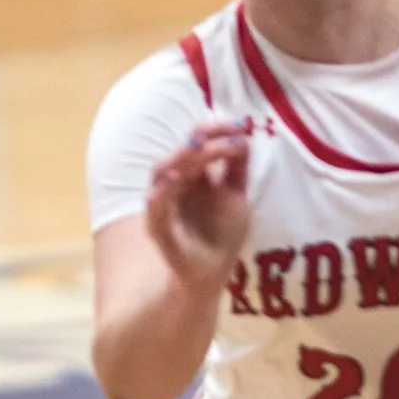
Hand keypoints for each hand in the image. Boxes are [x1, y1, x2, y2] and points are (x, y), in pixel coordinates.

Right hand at [144, 120, 254, 282]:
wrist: (212, 273)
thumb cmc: (221, 234)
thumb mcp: (236, 196)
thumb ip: (237, 167)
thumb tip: (243, 136)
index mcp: (192, 175)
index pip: (198, 144)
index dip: (215, 131)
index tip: (239, 125)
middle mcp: (175, 185)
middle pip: (181, 156)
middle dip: (200, 142)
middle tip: (222, 135)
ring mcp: (164, 206)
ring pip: (163, 175)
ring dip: (179, 159)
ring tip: (197, 147)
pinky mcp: (158, 230)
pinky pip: (155, 210)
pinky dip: (161, 194)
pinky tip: (174, 181)